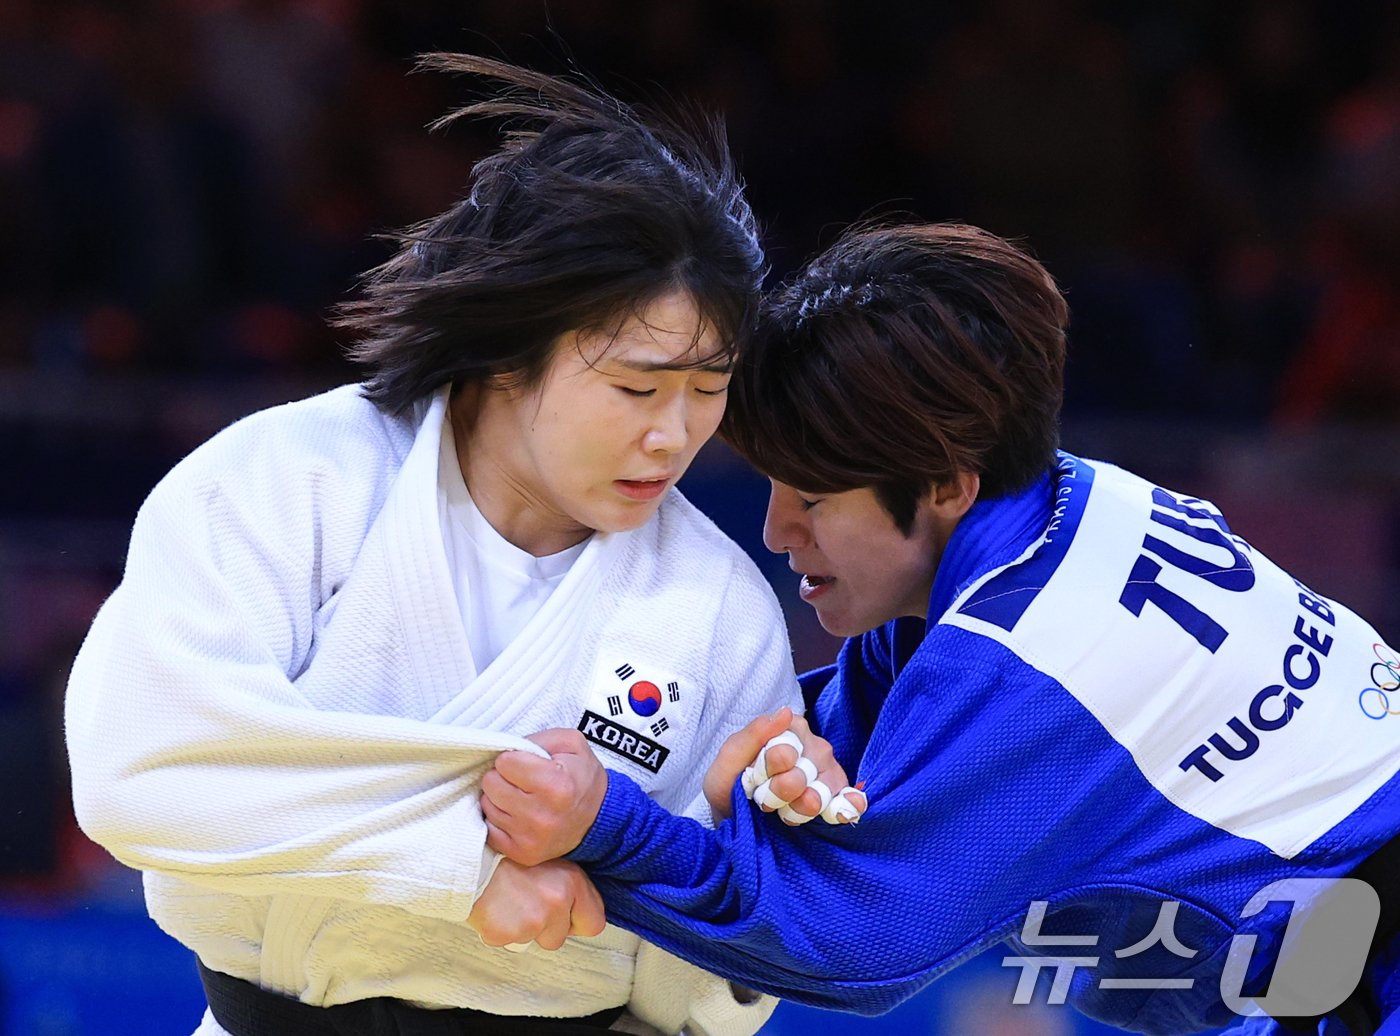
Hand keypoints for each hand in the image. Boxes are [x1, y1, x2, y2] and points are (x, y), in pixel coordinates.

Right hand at [468, 858, 604, 949]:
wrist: (471, 855)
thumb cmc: (509, 855)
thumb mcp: (550, 858)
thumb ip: (568, 885)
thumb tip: (577, 910)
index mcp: (571, 883)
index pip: (594, 923)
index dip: (577, 921)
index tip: (564, 916)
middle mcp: (555, 903)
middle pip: (559, 938)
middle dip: (545, 929)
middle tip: (528, 904)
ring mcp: (532, 922)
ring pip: (532, 941)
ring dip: (523, 929)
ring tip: (509, 901)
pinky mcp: (507, 935)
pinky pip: (508, 942)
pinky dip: (502, 930)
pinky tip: (496, 908)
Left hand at [482, 728, 607, 865]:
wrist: (598, 819)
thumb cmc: (581, 777)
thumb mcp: (571, 743)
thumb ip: (537, 738)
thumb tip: (505, 748)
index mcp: (555, 784)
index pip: (504, 762)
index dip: (514, 758)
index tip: (526, 763)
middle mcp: (540, 814)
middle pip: (491, 784)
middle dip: (503, 777)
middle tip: (521, 781)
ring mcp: (529, 838)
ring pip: (487, 805)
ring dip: (500, 798)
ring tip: (521, 798)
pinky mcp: (522, 853)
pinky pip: (489, 829)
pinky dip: (499, 819)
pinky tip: (517, 815)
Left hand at [705, 708, 867, 824]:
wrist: (738, 817)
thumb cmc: (731, 784)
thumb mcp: (728, 760)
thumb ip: (752, 735)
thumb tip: (785, 713)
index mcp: (789, 728)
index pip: (783, 754)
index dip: (764, 775)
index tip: (753, 780)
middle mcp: (815, 746)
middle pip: (799, 777)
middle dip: (777, 795)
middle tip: (764, 799)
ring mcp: (830, 771)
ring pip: (819, 795)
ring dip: (796, 810)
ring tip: (783, 811)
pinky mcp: (840, 796)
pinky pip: (848, 803)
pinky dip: (841, 811)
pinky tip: (831, 816)